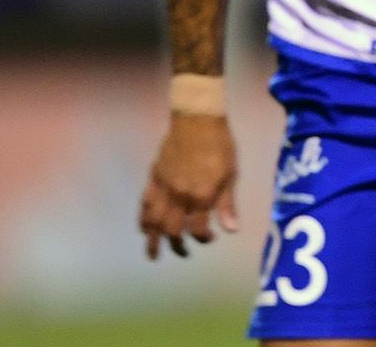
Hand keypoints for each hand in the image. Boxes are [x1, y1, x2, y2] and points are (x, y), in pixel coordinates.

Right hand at [140, 113, 238, 259]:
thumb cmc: (220, 146)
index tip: (209, 238)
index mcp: (201, 195)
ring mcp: (163, 187)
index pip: (197, 228)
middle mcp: (179, 195)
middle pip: (172, 229)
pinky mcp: (153, 178)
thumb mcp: (230, 175)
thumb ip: (227, 204)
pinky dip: (143, 220)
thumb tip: (231, 230)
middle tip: (183, 253)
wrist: (197, 120)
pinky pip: (144, 204)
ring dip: (153, 239)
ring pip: (153, 221)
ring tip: (153, 254)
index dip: (203, 238)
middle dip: (177, 245)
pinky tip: (144, 229)